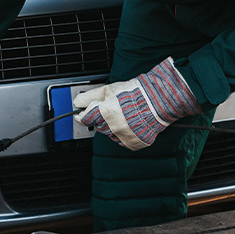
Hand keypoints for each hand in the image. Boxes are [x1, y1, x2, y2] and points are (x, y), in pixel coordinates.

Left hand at [75, 57, 198, 150]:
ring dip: (113, 126)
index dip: (82, 115)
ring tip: (126, 114)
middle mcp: (114, 128)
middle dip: (102, 118)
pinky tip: (132, 123)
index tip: (81, 114)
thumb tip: (77, 103)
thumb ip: (89, 97)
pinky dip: (125, 134)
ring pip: (110, 134)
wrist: (158, 100)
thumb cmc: (135, 93)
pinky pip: (122, 141)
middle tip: (114, 109)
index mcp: (105, 113)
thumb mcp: (108, 90)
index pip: (85, 119)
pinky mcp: (134, 143)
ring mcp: (124, 137)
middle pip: (99, 126)